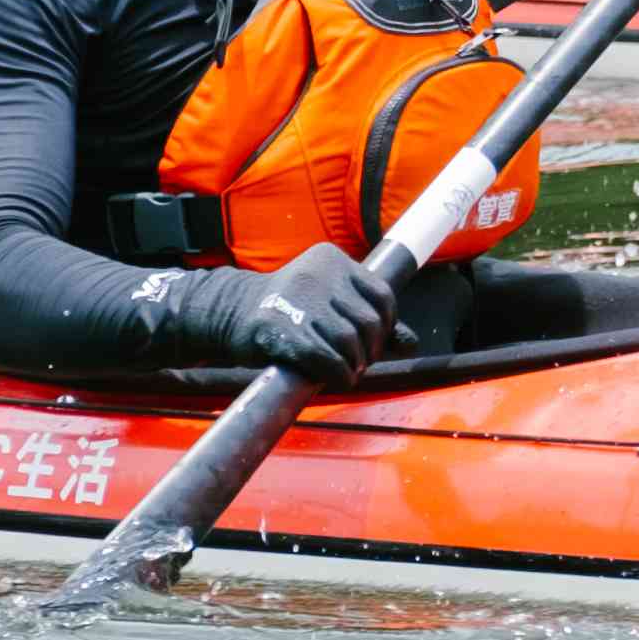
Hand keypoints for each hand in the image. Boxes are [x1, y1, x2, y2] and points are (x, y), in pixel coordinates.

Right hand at [227, 241, 398, 381]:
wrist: (228, 313)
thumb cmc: (287, 308)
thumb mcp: (328, 301)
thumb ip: (368, 316)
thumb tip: (410, 342)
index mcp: (331, 259)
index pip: (381, 294)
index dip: (387, 324)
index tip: (375, 341)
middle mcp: (318, 275)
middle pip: (368, 321)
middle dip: (370, 349)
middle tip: (359, 361)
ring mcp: (300, 302)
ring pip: (349, 342)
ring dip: (354, 365)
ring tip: (347, 371)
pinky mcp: (284, 330)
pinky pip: (326, 359)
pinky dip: (338, 375)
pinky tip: (337, 380)